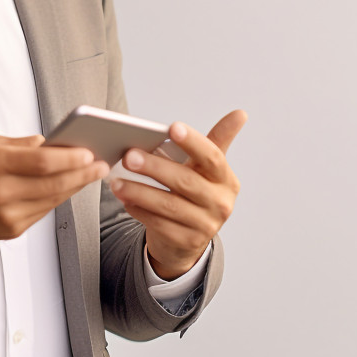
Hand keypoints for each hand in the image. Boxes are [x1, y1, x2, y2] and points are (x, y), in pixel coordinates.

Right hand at [0, 134, 110, 243]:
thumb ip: (20, 145)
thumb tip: (50, 143)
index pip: (42, 162)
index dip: (69, 158)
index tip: (88, 152)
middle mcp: (0, 191)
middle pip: (53, 184)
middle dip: (82, 174)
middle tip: (100, 165)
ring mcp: (7, 214)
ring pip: (52, 200)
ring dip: (75, 187)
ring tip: (90, 175)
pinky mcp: (11, 230)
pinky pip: (43, 212)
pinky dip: (58, 199)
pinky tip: (68, 188)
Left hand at [110, 110, 245, 279]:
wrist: (189, 235)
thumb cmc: (194, 190)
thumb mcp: (205, 168)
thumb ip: (217, 140)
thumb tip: (240, 114)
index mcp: (225, 178)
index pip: (212, 157)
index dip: (193, 142)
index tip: (172, 127)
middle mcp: (220, 202)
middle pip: (185, 181)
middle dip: (154, 168)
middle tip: (128, 156)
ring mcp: (206, 225)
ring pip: (169, 205)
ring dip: (139, 191)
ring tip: (116, 182)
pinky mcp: (188, 242)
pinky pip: (160, 224)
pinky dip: (140, 211)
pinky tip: (125, 201)